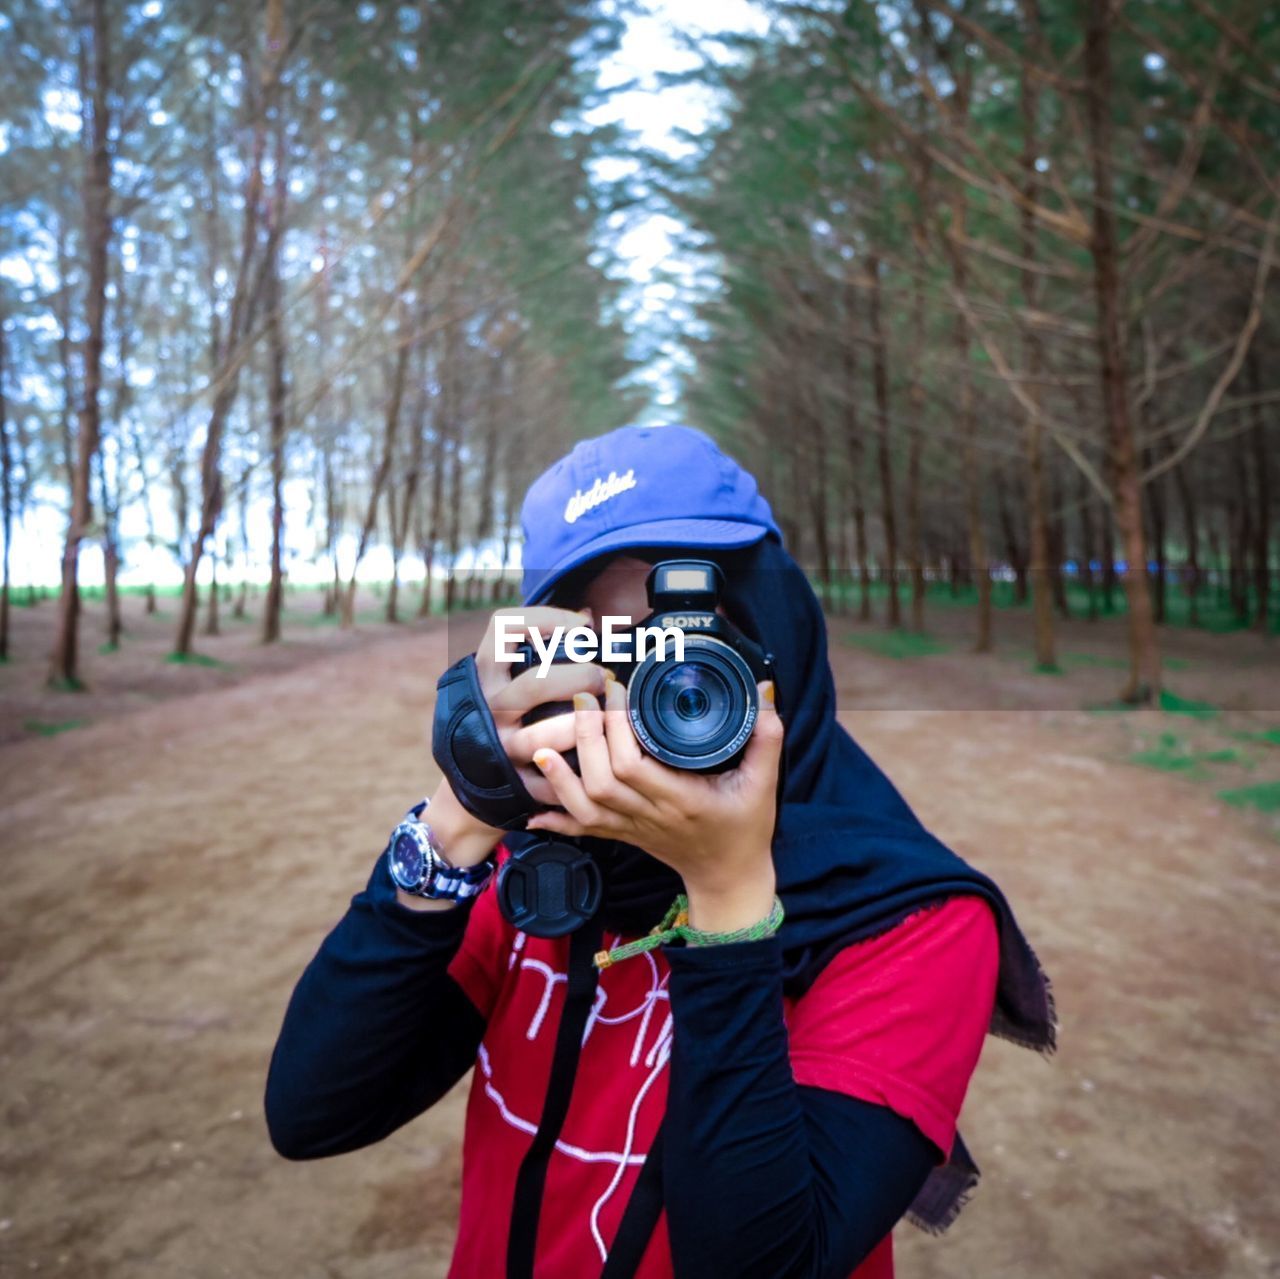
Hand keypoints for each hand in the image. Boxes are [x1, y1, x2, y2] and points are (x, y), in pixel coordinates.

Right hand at [471, 605, 609, 807]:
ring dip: (584, 724)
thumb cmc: (499, 714)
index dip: (546, 618)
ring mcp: (502, 747)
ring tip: (604, 715)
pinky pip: (556, 778)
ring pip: (548, 736)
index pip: (504, 628)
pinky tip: (598, 756)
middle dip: (581, 677)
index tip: (582, 626)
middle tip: (603, 677)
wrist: (467, 781)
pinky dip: (580, 770)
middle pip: (536, 684)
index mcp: (484, 675)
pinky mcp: (517, 782)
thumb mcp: (504, 677)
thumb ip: (539, 647)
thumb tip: (587, 617)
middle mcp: (489, 708)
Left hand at [525, 678, 783, 930]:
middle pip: (602, 781)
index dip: (617, 729)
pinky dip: (556, 820)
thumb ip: (766, 739)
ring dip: (560, 777)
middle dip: (585, 738)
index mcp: (682, 800)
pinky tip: (533, 810)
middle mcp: (651, 815)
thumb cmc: (745, 829)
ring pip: (585, 807)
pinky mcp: (623, 836)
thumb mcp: (763, 785)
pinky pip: (583, 831)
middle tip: (583, 698)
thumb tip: (765, 692)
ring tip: (542, 744)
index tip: (616, 692)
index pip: (635, 766)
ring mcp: (633, 829)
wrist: (730, 878)